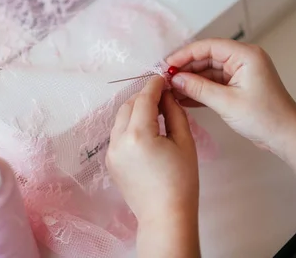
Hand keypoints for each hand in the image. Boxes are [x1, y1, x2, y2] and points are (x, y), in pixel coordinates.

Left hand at [106, 76, 198, 223]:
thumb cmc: (181, 181)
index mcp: (138, 134)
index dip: (153, 85)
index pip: (143, 99)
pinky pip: (118, 134)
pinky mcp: (111, 162)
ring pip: (120, 119)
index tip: (163, 78)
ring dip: (135, 110)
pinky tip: (146, 131)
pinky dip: (130, 125)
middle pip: (128, 106)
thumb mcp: (184, 142)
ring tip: (155, 111)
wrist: (165, 216)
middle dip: (143, 96)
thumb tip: (167, 96)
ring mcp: (111, 152)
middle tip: (162, 95)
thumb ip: (174, 113)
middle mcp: (118, 140)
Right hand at [167, 38, 295, 153]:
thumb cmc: (264, 117)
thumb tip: (174, 79)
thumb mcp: (227, 102)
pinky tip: (182, 98)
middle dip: (185, 68)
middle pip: (206, 57)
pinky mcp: (238, 86)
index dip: (185, 54)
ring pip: (208, 71)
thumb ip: (198, 88)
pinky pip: (214, 83)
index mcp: (245, 55)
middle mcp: (243, 59)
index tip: (166, 65)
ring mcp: (240, 73)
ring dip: (190, 81)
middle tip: (164, 79)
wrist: (286, 136)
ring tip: (170, 90)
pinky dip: (200, 90)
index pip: (208, 46)